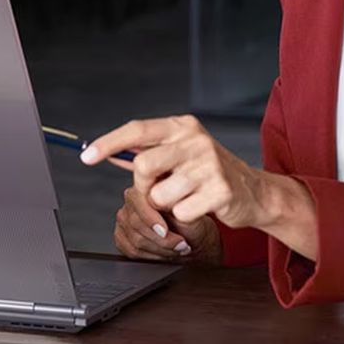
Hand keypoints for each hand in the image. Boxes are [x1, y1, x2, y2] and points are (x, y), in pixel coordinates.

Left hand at [83, 115, 270, 230]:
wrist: (256, 193)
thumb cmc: (209, 173)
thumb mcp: (179, 154)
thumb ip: (146, 152)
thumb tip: (107, 153)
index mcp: (182, 126)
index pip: (137, 129)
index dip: (108, 142)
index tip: (87, 156)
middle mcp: (195, 140)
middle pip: (143, 166)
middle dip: (143, 186)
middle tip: (156, 191)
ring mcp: (209, 165)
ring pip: (160, 194)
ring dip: (165, 205)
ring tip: (184, 198)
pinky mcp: (220, 191)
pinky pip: (180, 212)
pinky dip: (183, 216)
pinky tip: (199, 207)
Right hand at [114, 186, 221, 262]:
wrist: (192, 237)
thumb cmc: (191, 223)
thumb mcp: (190, 212)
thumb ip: (177, 207)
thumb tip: (167, 203)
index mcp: (146, 186)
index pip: (137, 200)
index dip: (150, 218)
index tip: (165, 231)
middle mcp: (131, 200)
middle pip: (136, 224)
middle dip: (162, 240)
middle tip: (181, 244)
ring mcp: (124, 219)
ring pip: (135, 240)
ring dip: (160, 250)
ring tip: (176, 249)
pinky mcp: (122, 237)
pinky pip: (131, 251)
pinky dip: (152, 256)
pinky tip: (165, 253)